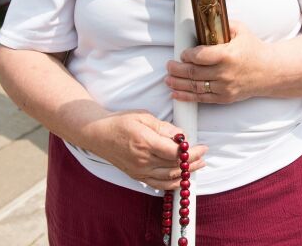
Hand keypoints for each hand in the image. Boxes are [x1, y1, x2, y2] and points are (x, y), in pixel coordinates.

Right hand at [90, 109, 206, 189]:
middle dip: (192, 162)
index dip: (192, 152)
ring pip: (168, 178)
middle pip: (174, 167)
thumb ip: (163, 127)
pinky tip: (181, 178)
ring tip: (198, 166)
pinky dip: (172, 183)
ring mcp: (139, 171)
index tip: (202, 146)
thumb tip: (181, 135)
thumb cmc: (120, 122)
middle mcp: (142, 160)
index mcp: (145, 143)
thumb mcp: (143, 116)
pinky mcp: (136, 176)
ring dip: (186, 174)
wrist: (97, 134)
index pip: (175, 153)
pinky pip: (158, 184)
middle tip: (203, 155)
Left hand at [166, 21, 270, 103]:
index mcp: (227, 55)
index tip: (182, 53)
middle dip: (177, 69)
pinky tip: (176, 93)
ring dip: (178, 83)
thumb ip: (223, 24)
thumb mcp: (241, 31)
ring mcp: (225, 87)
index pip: (200, 56)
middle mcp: (225, 73)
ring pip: (195, 87)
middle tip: (169, 65)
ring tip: (168, 79)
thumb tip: (206, 18)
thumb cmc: (254, 50)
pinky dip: (187, 96)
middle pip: (193, 73)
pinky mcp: (225, 97)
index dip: (187, 55)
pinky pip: (202, 98)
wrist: (270, 71)